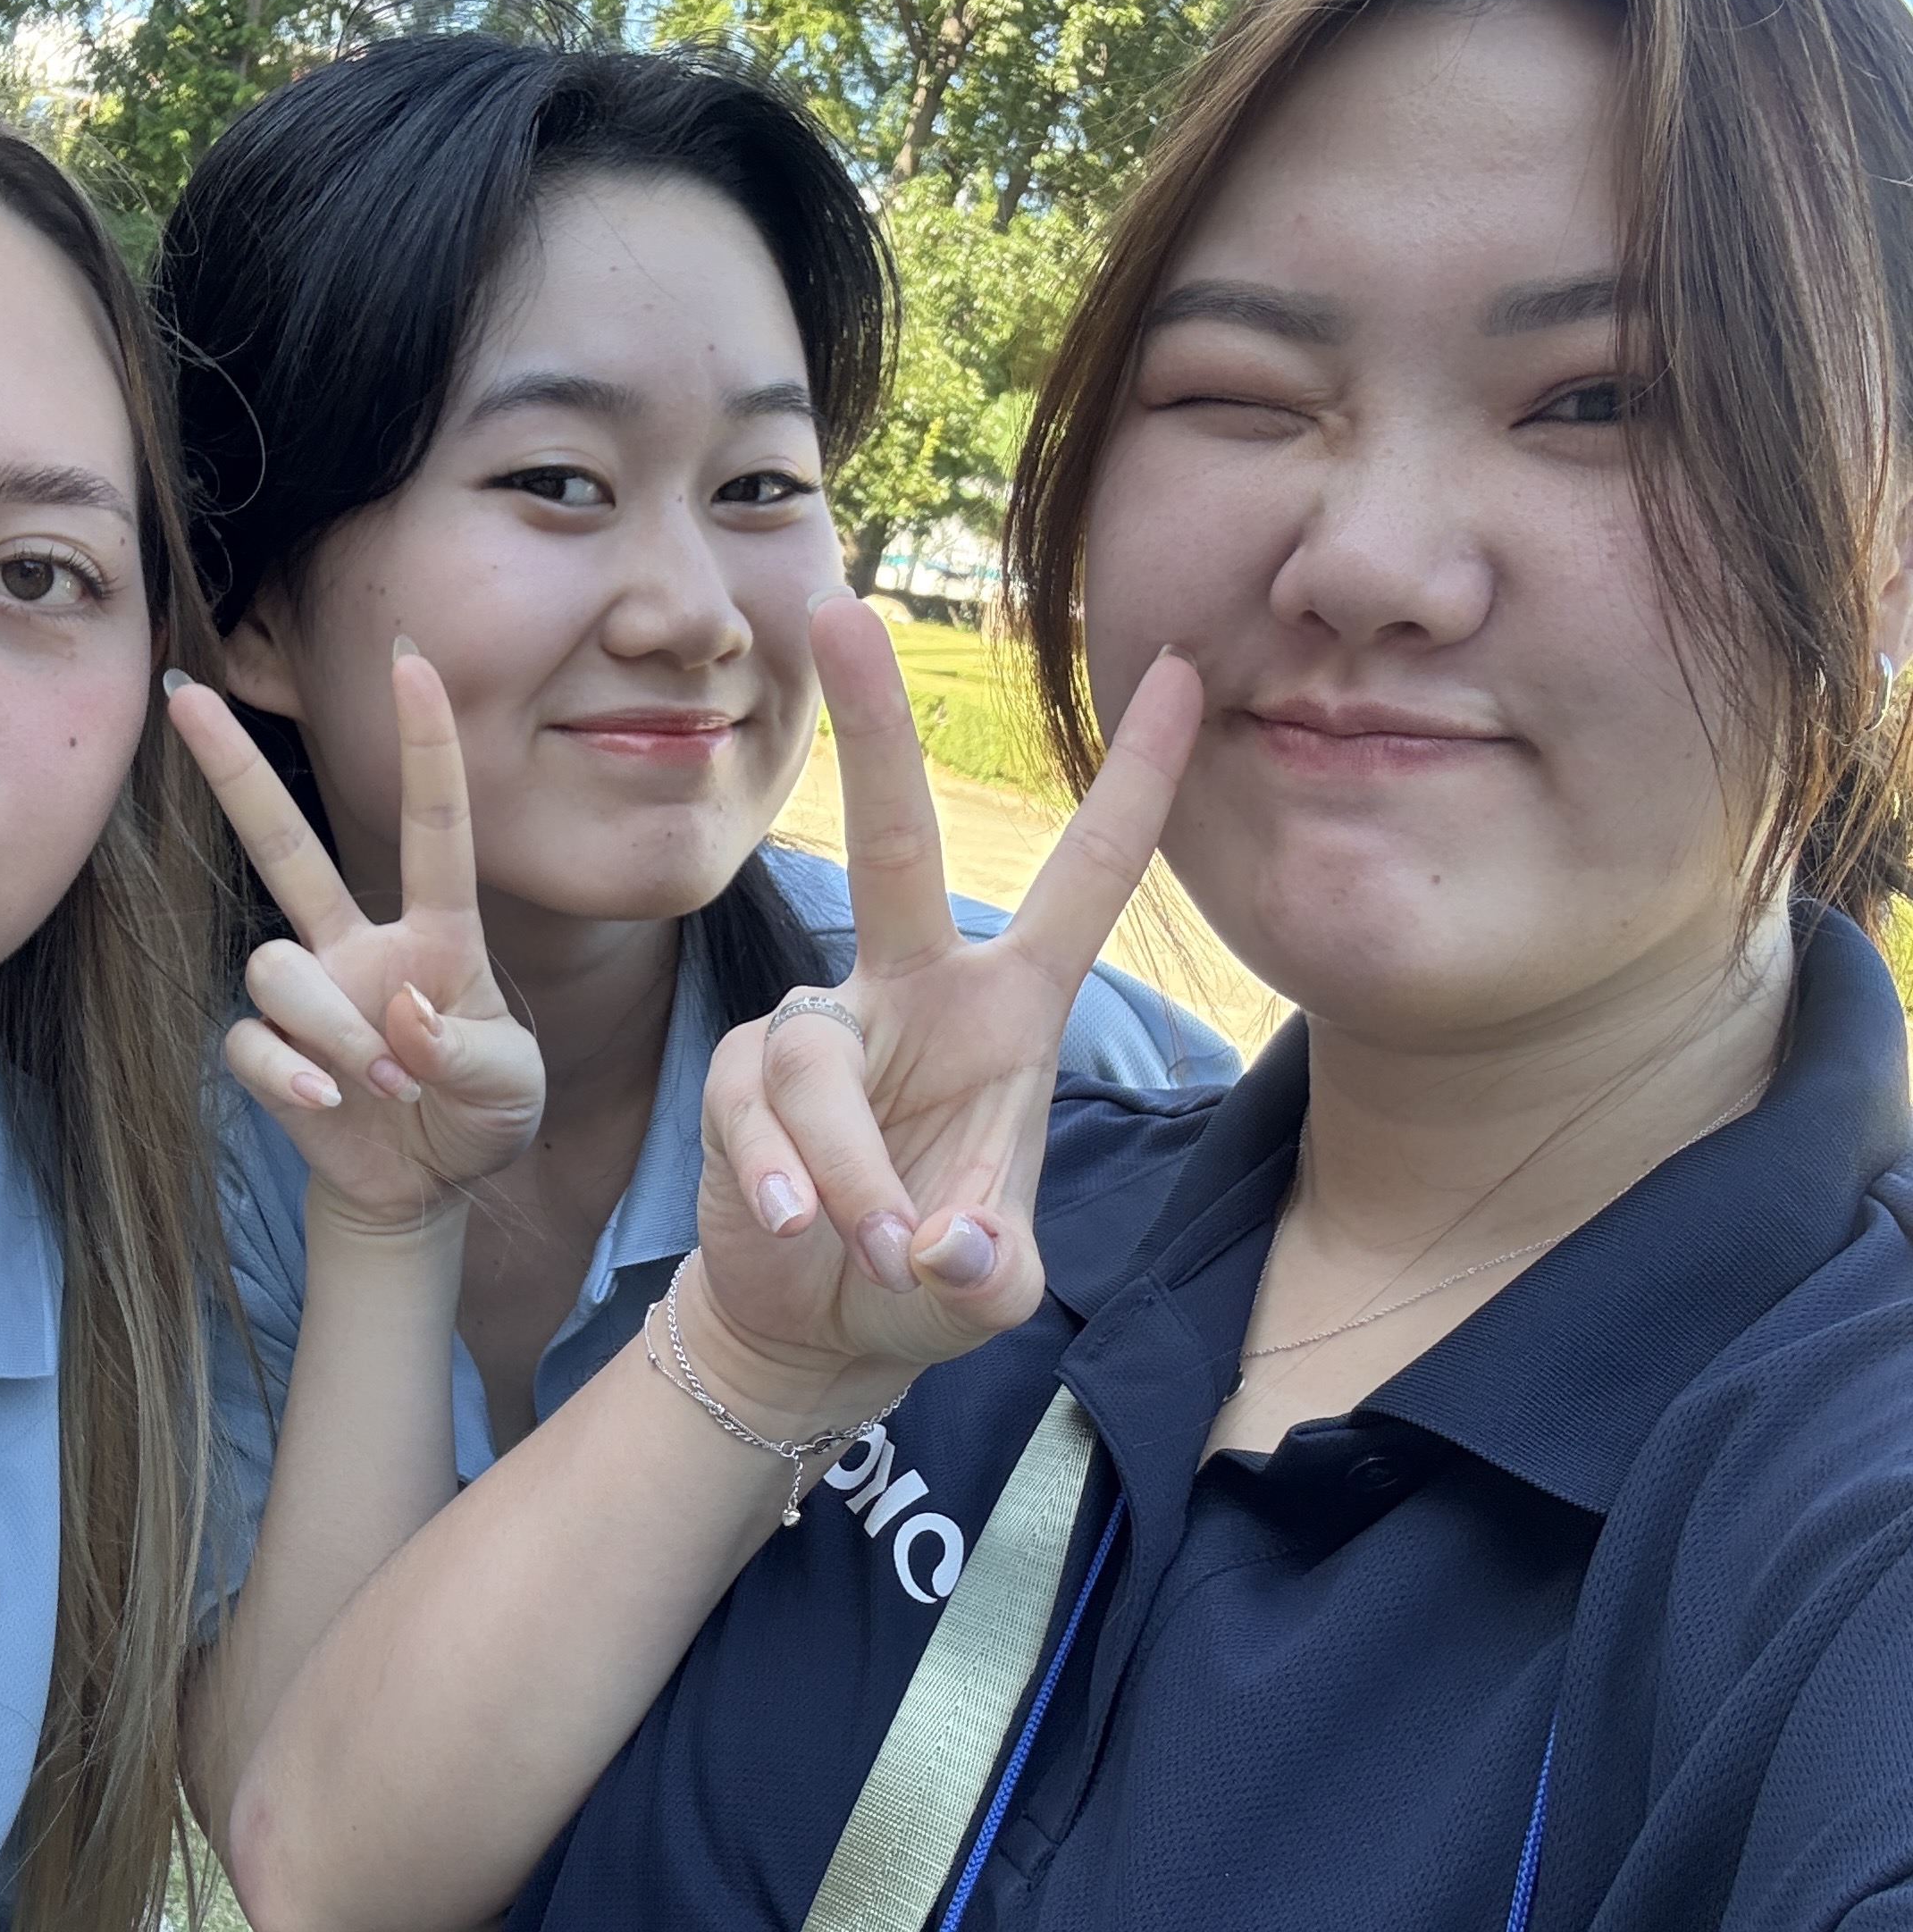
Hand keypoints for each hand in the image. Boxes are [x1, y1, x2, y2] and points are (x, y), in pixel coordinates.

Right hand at [168, 644, 543, 1226]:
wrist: (423, 1188)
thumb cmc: (480, 1115)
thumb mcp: (510, 1086)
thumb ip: (466, 1050)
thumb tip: (401, 1014)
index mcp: (436, 934)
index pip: (433, 828)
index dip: (424, 745)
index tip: (412, 663)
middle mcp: (359, 946)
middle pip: (286, 845)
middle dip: (234, 772)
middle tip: (188, 694)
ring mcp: (310, 994)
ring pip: (275, 966)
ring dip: (329, 1027)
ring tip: (383, 1084)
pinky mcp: (271, 1051)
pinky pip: (251, 1040)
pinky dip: (290, 1072)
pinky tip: (328, 1101)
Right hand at [689, 597, 1201, 1422]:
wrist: (817, 1322)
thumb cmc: (927, 1269)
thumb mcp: (986, 1285)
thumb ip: (988, 1273)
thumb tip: (951, 1250)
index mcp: (1008, 1009)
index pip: (1088, 876)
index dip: (1140, 777)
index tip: (1186, 668)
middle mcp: (914, 992)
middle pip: (893, 843)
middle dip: (871, 730)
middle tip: (840, 610)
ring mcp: (822, 1028)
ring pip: (820, 1058)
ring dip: (850, 1168)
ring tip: (869, 1246)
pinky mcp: (745, 1080)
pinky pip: (758, 1107)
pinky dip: (785, 1175)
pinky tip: (796, 1225)